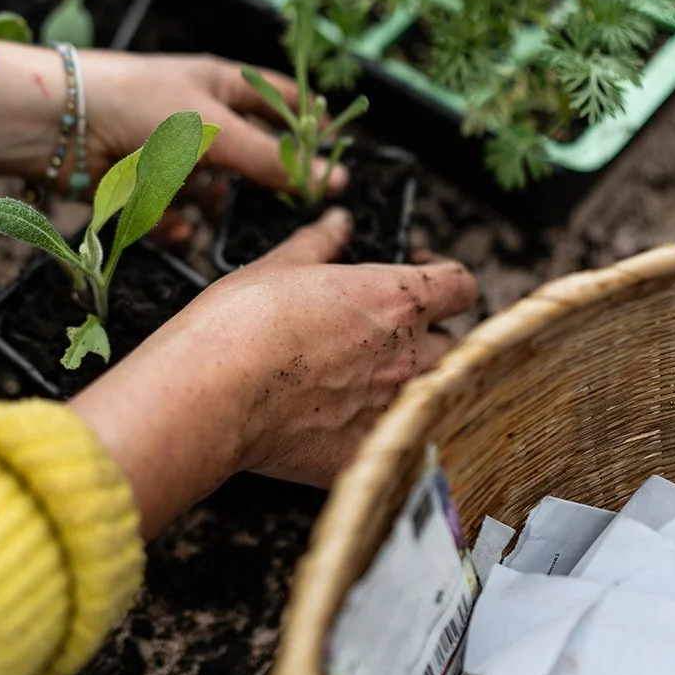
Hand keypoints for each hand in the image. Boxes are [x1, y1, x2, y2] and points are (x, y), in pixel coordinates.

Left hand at [0, 44, 343, 193]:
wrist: (59, 123)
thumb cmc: (141, 105)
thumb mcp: (215, 129)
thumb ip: (271, 159)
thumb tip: (331, 179)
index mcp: (222, 84)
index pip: (282, 98)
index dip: (309, 123)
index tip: (333, 152)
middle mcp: (200, 116)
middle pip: (249, 151)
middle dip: (257, 177)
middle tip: (280, 200)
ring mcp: (172, 152)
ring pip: (212, 188)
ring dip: (209, 203)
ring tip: (202, 205)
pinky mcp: (144, 185)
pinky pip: (176, 211)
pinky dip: (176, 222)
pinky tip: (174, 228)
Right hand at [69, 210, 477, 536]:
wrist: (212, 392)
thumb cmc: (240, 324)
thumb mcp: (279, 264)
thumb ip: (320, 243)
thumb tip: (337, 222)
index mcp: (395, 298)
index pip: (462, 286)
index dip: (446, 276)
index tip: (421, 273)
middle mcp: (408, 354)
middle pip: (453, 343)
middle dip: (428, 335)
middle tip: (386, 333)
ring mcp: (393, 407)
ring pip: (431, 394)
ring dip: (410, 383)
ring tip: (365, 380)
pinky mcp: (370, 451)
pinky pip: (396, 441)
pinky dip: (381, 432)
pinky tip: (347, 425)